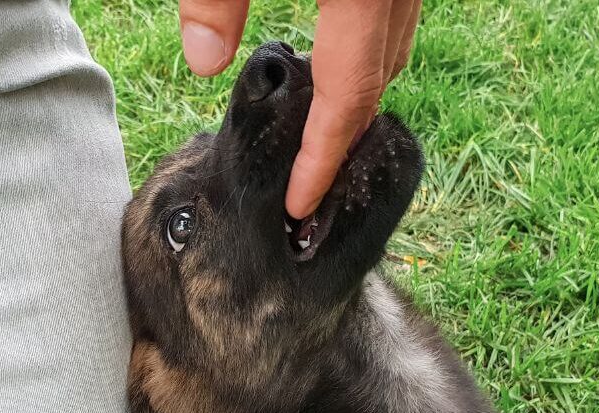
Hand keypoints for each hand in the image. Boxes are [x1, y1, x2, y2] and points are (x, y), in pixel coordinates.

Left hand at [179, 0, 421, 218]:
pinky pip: (391, 24)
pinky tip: (327, 59)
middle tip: (304, 184)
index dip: (322, 160)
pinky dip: (365, 53)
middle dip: (343, 139)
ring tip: (314, 131)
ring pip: (393, 52)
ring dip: (358, 92)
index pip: (346, 97)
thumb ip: (216, 1)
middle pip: (376, 82)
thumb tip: (205, 62)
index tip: (298, 206)